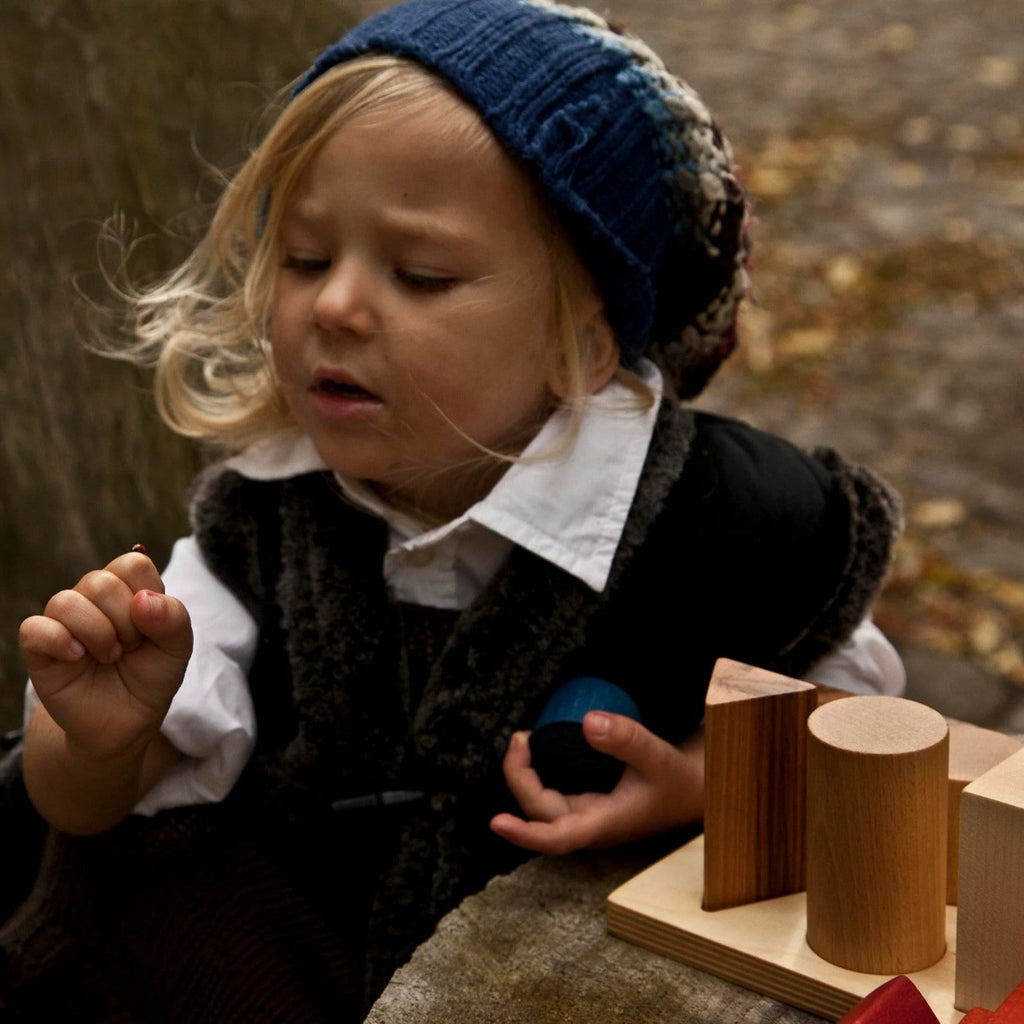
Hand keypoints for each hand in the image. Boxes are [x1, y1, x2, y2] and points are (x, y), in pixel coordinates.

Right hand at [19, 550, 192, 762]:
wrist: (126, 722)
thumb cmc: (151, 677)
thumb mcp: (178, 648)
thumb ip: (173, 618)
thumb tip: (143, 599)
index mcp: (128, 590)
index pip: (133, 564)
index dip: (148, 596)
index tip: (151, 627)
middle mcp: (93, 598)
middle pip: (101, 582)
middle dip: (125, 622)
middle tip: (130, 648)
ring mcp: (64, 621)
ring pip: (66, 601)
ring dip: (97, 634)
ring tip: (109, 657)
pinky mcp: (39, 648)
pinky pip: (35, 628)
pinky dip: (61, 642)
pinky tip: (78, 658)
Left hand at [490, 713, 704, 855]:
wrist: (690, 791)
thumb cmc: (675, 780)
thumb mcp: (657, 755)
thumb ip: (626, 739)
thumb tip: (587, 721)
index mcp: (604, 824)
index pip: (557, 838)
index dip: (524, 834)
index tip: (496, 822)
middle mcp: (588, 825)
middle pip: (539, 812)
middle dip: (519, 778)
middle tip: (521, 738)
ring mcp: (585, 816)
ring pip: (541, 805)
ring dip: (524, 776)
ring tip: (524, 740)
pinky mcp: (585, 805)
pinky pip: (550, 793)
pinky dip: (537, 772)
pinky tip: (537, 747)